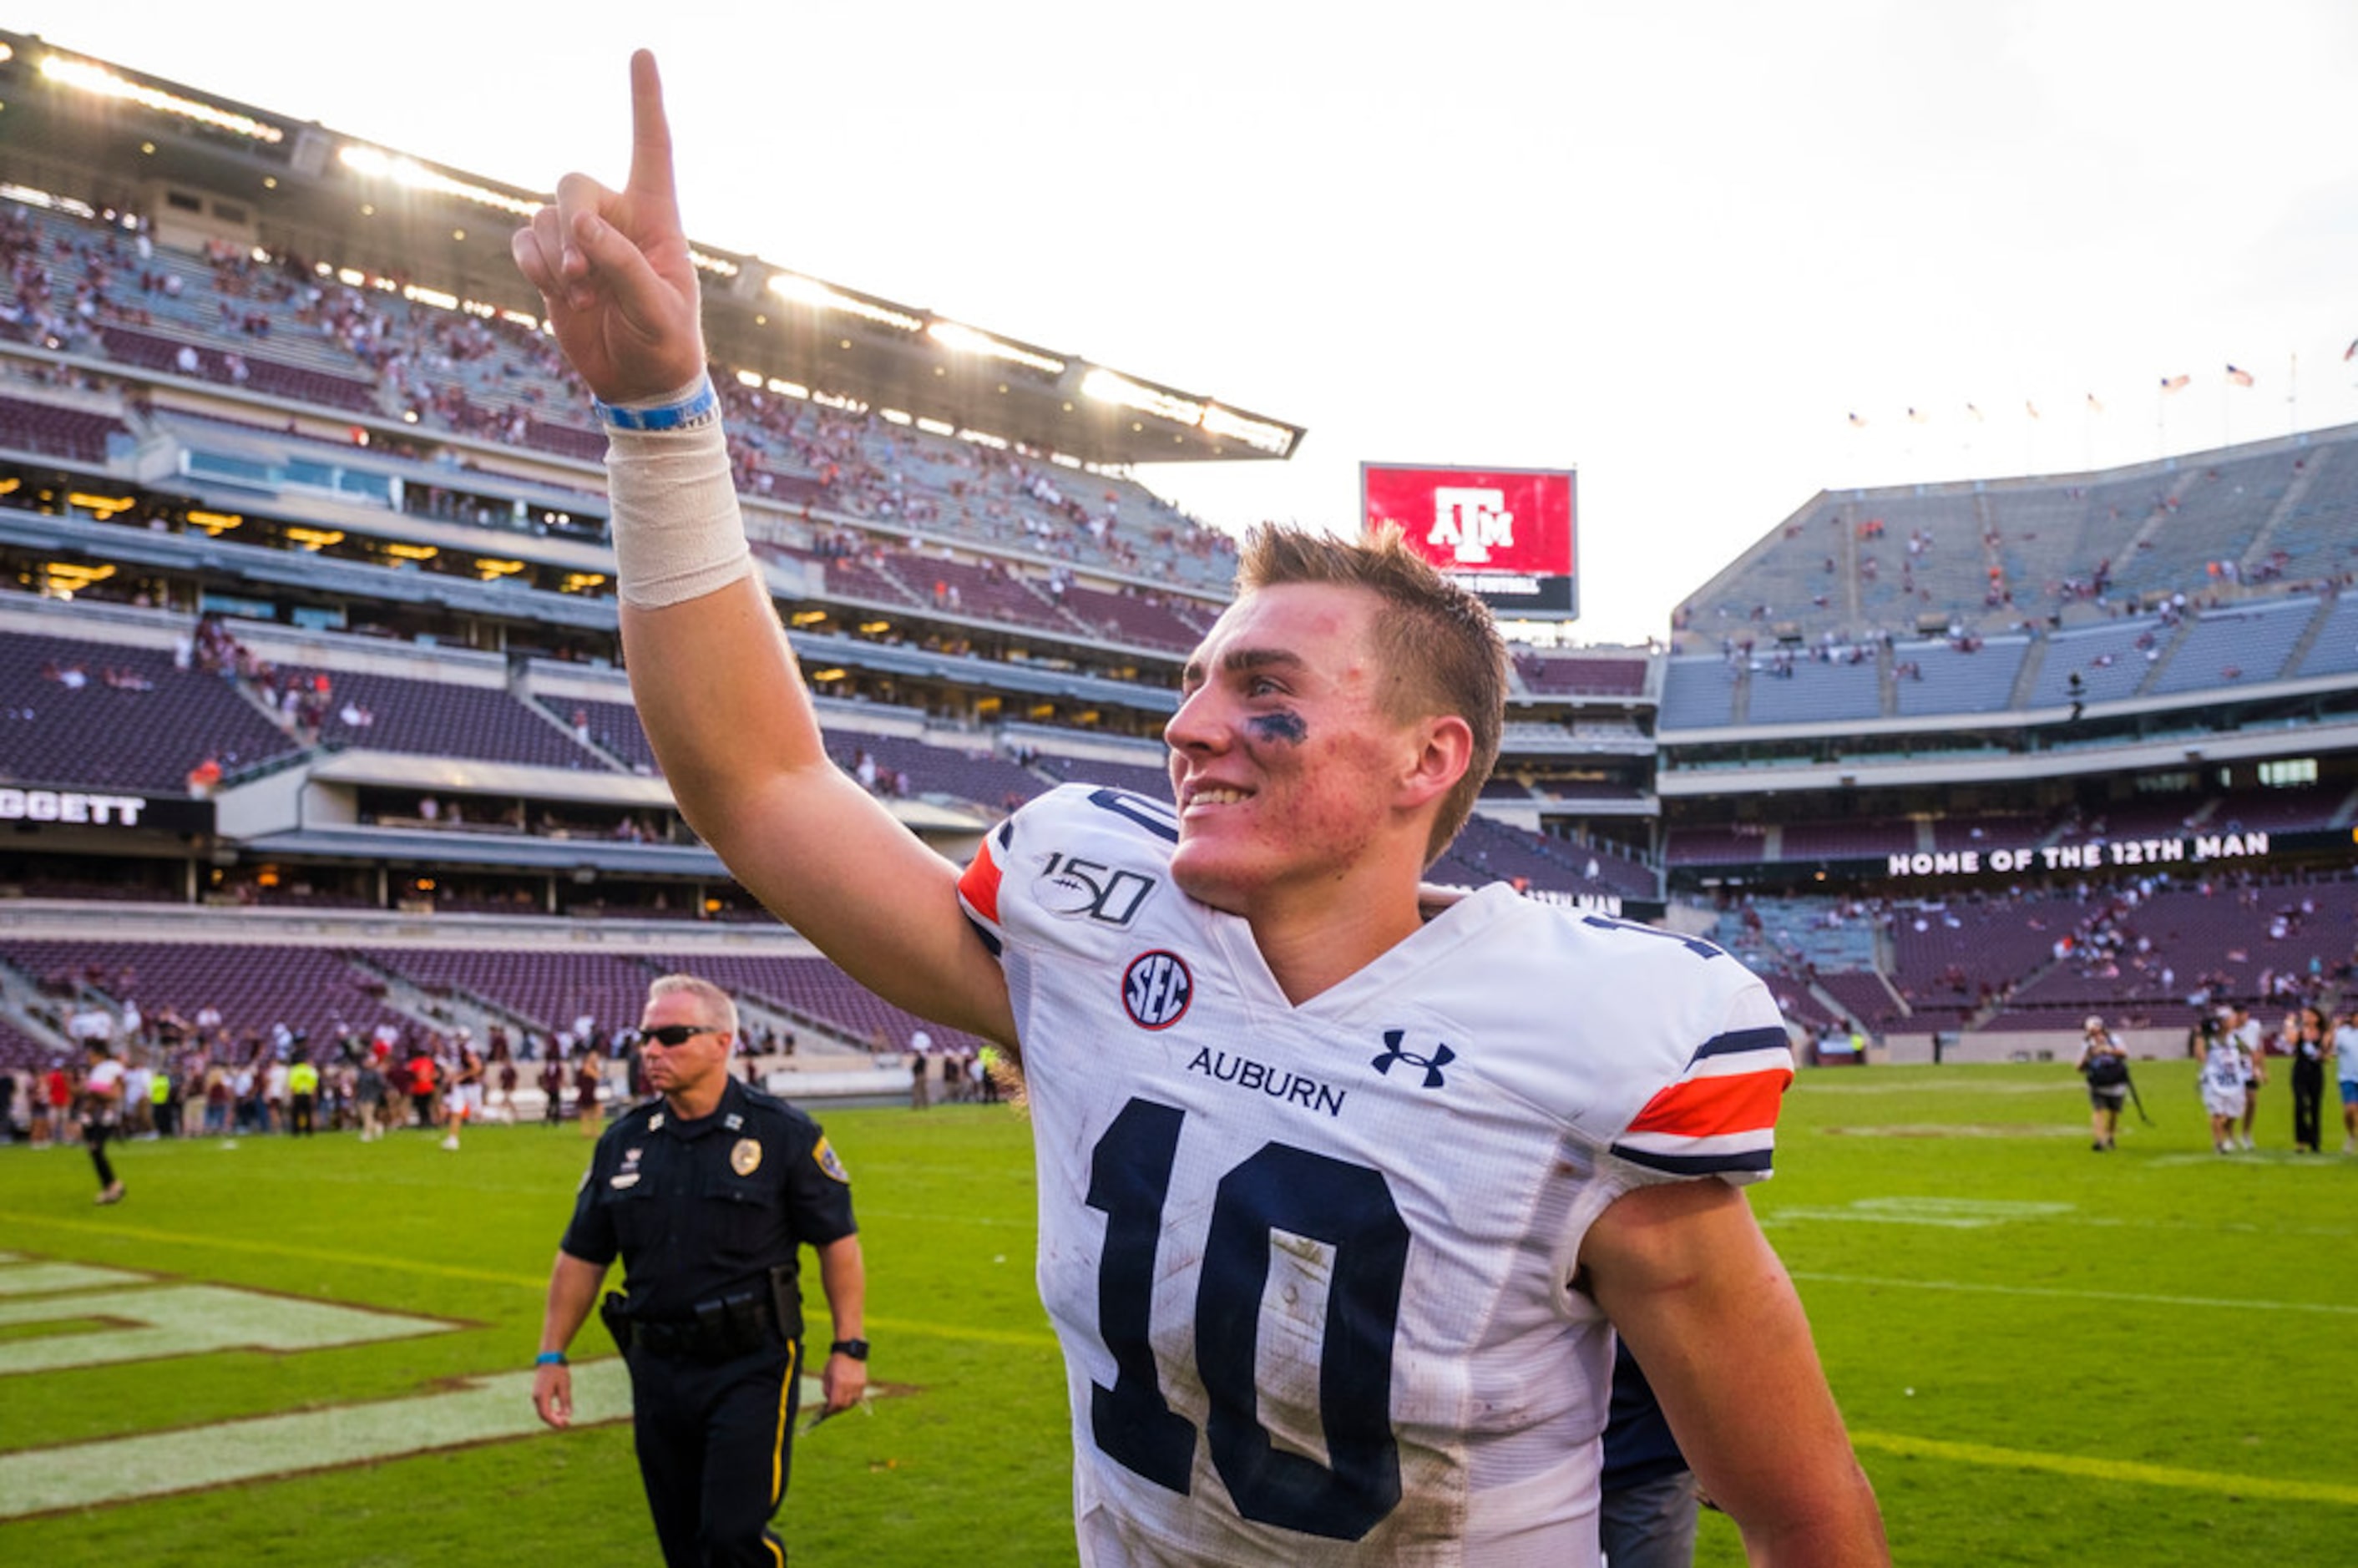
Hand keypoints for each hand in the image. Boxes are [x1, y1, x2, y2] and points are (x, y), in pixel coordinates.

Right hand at [511, 50, 705, 403]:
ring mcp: (580, 240)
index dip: (646, 101)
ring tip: (583, 297)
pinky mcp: (552, 264)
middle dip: (570, 224)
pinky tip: (557, 292)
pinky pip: (524, 240)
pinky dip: (533, 265)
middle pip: (573, 183)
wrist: (639, 385)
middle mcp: (616, 219)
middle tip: (584, 274)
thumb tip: (581, 224)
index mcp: (657, 219)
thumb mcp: (658, 310)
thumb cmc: (665, 345)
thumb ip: (624, 265)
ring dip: (556, 258)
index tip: (642, 52)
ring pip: (544, 217)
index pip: (652, 148)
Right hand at [532, 1362, 573, 1428]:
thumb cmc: (558, 1371)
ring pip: (543, 1412)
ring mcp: (536, 1396)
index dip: (555, 1422)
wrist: (550, 1359)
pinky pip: (543, 1407)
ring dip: (553, 1417)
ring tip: (565, 1419)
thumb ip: (565, 1401)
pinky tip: (560, 1411)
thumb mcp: (564, 1386)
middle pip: (543, 1415)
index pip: (546, 1414)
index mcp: (541, 1395)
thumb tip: (567, 1415)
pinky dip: (551, 1412)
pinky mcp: (539, 1394)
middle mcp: (537, 1397)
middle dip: (554, 1421)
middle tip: (567, 1424)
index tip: (565, 1425)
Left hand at [822, 1350, 866, 1413]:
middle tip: (833, 1409)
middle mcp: (849, 1385)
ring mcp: (858, 1384)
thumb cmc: (835, 1362)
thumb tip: (829, 1401)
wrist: (850, 1351)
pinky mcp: (863, 1383)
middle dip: (838, 1409)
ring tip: (840, 1403)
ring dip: (846, 1405)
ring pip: (852, 1402)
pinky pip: (858, 1396)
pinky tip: (848, 1396)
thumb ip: (827, 1390)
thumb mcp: (826, 1375)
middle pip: (844, 1405)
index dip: (831, 1409)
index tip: (827, 1411)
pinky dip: (852, 1399)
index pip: (835, 1403)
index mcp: (839, 1382)